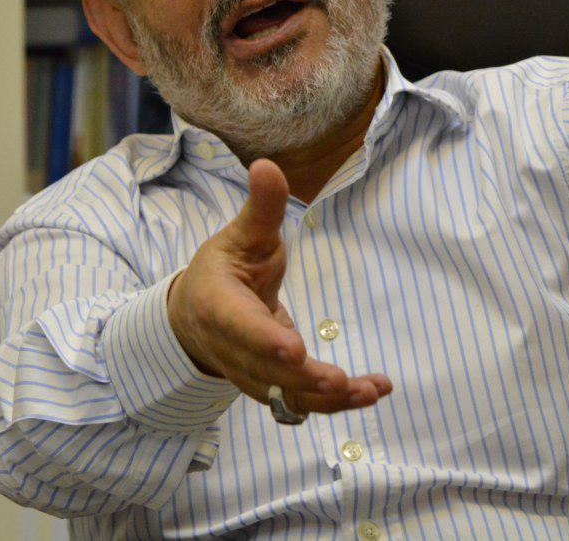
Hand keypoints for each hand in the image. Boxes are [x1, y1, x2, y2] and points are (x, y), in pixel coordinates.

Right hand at [166, 158, 391, 415]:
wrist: (194, 317)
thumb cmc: (225, 270)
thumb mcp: (240, 235)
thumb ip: (261, 207)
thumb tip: (267, 165)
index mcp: (219, 307)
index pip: (242, 328)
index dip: (266, 342)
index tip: (295, 349)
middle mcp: (233, 350)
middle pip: (268, 372)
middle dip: (305, 379)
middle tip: (342, 381)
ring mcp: (252, 375)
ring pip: (288, 396)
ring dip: (330, 400)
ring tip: (371, 391)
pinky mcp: (272, 388)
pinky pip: (302, 403)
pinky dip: (336, 403)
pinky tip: (373, 391)